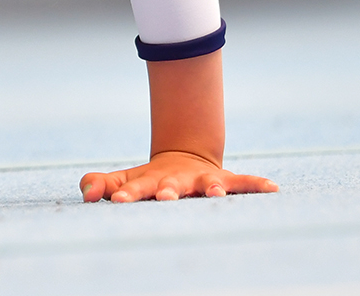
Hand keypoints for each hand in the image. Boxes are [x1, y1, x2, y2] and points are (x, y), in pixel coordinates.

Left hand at [80, 150, 277, 202]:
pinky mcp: (224, 181)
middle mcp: (177, 180)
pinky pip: (243, 183)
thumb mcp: (122, 181)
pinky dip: (256, 185)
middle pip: (171, 186)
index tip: (116, 200)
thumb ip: (99, 184)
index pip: (135, 188)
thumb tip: (87, 193)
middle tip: (165, 197)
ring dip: (212, 191)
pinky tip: (272, 189)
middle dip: (168, 192)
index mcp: (150, 182)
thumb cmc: (147, 181)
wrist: (183, 160)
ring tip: (217, 196)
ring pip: (208, 185)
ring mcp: (202, 181)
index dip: (127, 194)